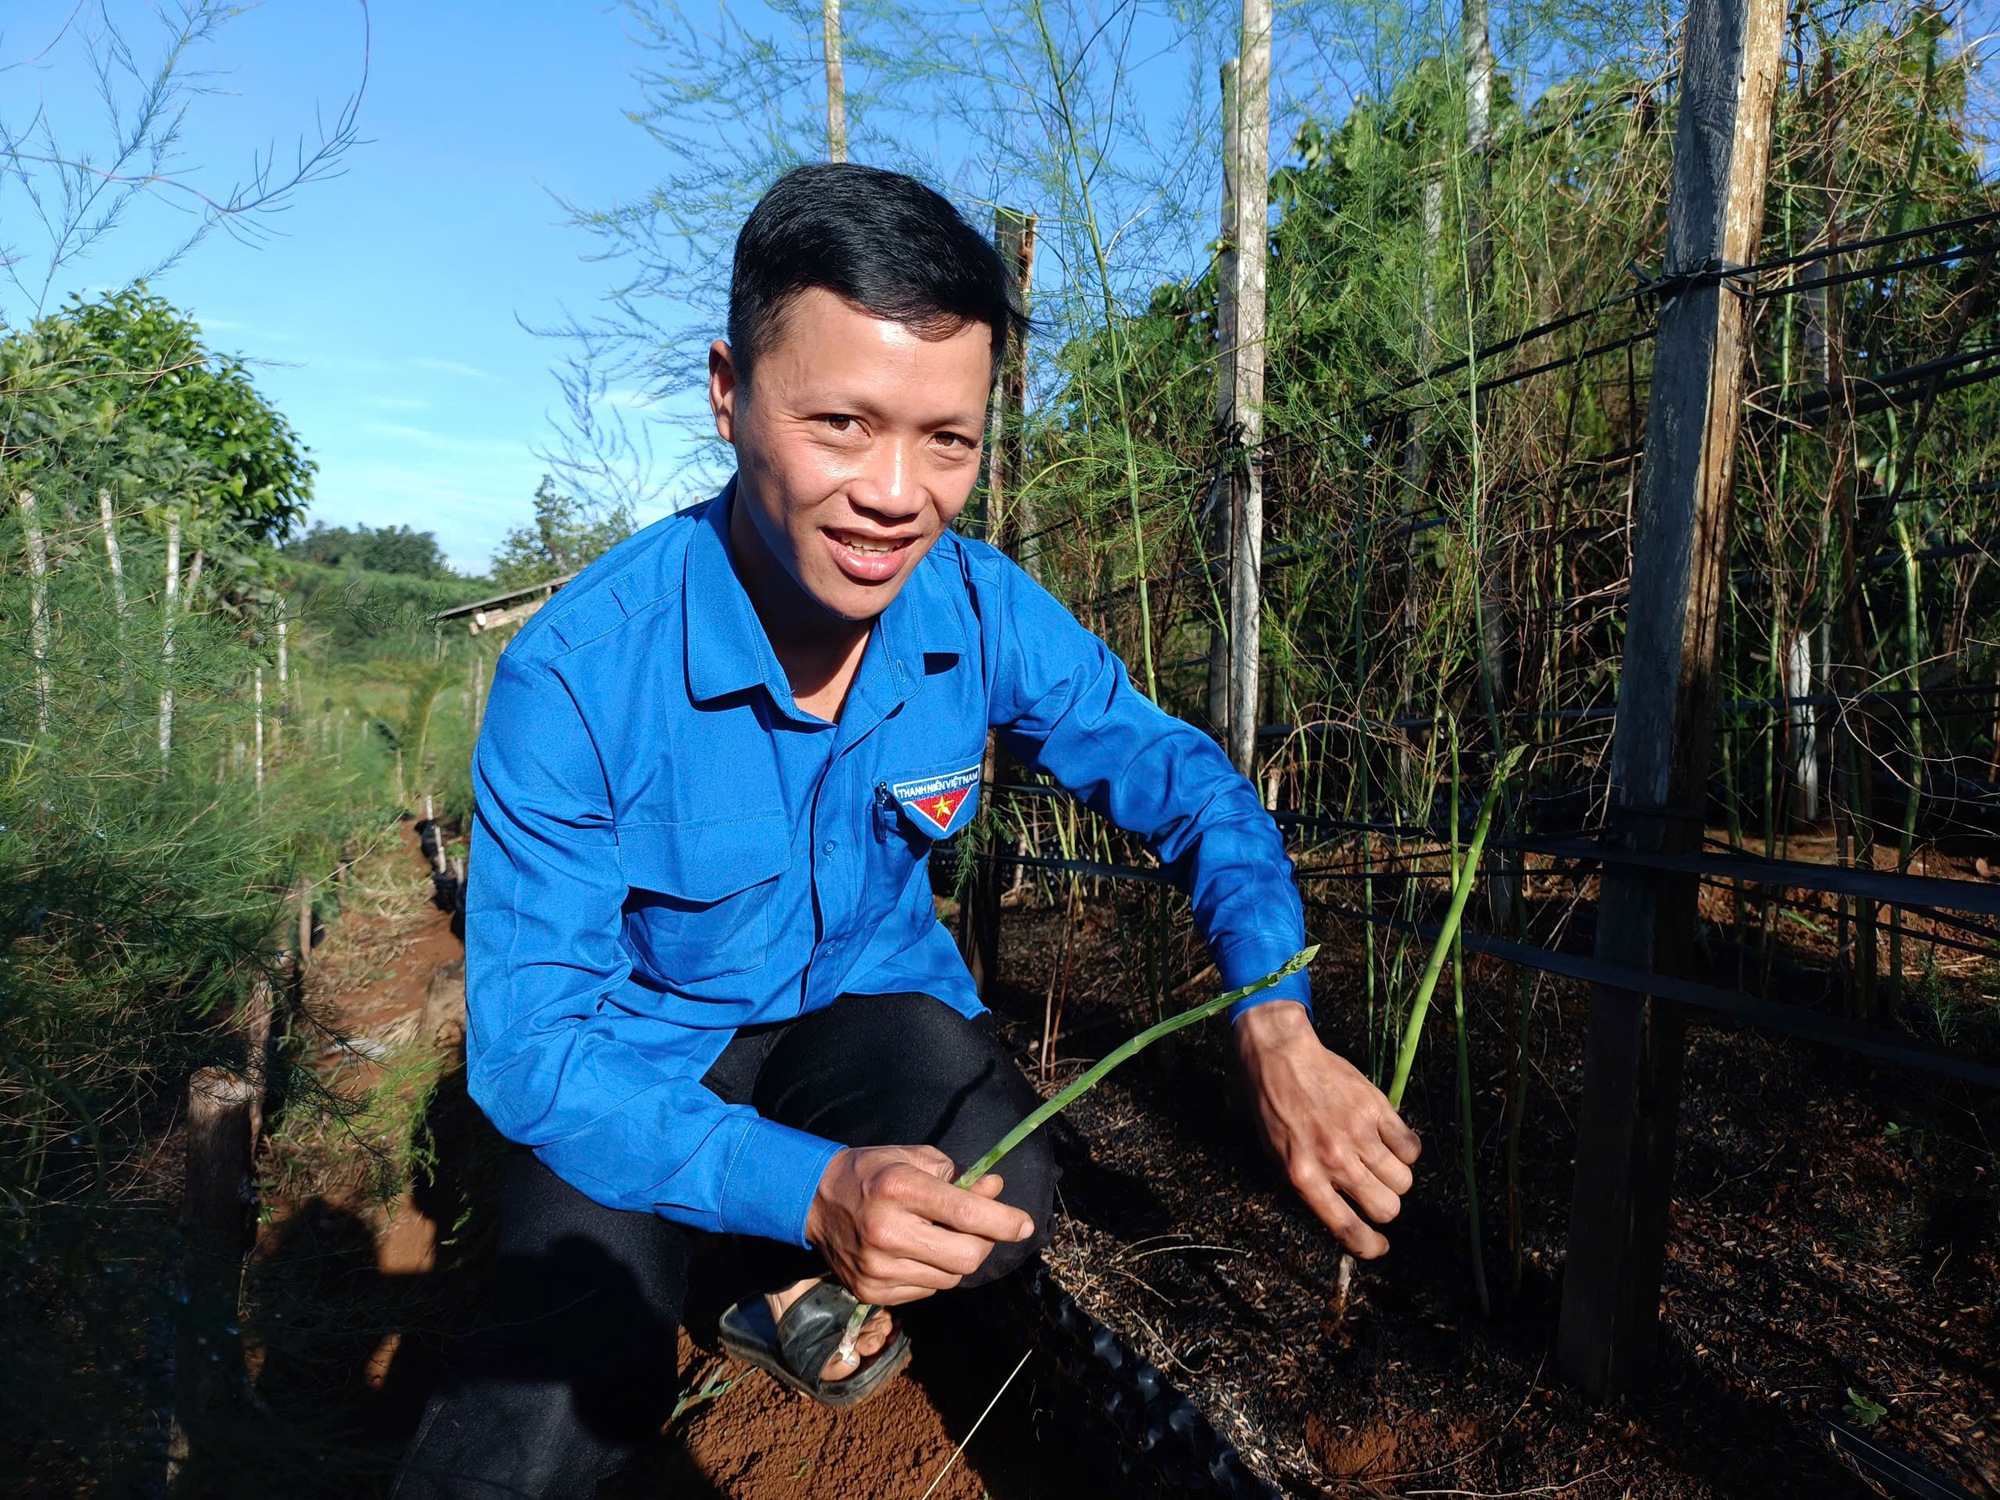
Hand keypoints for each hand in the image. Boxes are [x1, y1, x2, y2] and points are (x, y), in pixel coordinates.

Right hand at [805, 1144, 1034, 1305]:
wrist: (814, 1201)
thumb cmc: (871, 1172)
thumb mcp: (913, 1158)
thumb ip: (959, 1177)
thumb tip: (996, 1191)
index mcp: (899, 1188)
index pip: (967, 1214)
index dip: (1004, 1222)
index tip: (1025, 1224)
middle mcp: (887, 1231)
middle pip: (966, 1257)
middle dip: (985, 1244)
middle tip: (983, 1229)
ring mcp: (877, 1268)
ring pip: (950, 1279)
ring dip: (958, 1259)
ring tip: (940, 1236)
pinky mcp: (870, 1292)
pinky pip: (927, 1291)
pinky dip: (933, 1274)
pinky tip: (917, 1252)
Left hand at [1234, 1000, 1420, 1257]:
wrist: (1279, 1057)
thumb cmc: (1273, 1108)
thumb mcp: (1276, 1156)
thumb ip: (1308, 1186)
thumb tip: (1340, 1215)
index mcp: (1305, 1177)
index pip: (1348, 1228)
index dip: (1369, 1245)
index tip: (1378, 1246)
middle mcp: (1335, 1160)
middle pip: (1387, 1207)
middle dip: (1384, 1207)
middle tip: (1374, 1192)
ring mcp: (1359, 1134)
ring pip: (1403, 1180)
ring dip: (1396, 1177)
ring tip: (1379, 1161)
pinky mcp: (1377, 1108)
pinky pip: (1410, 1146)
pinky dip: (1405, 1149)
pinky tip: (1388, 1139)